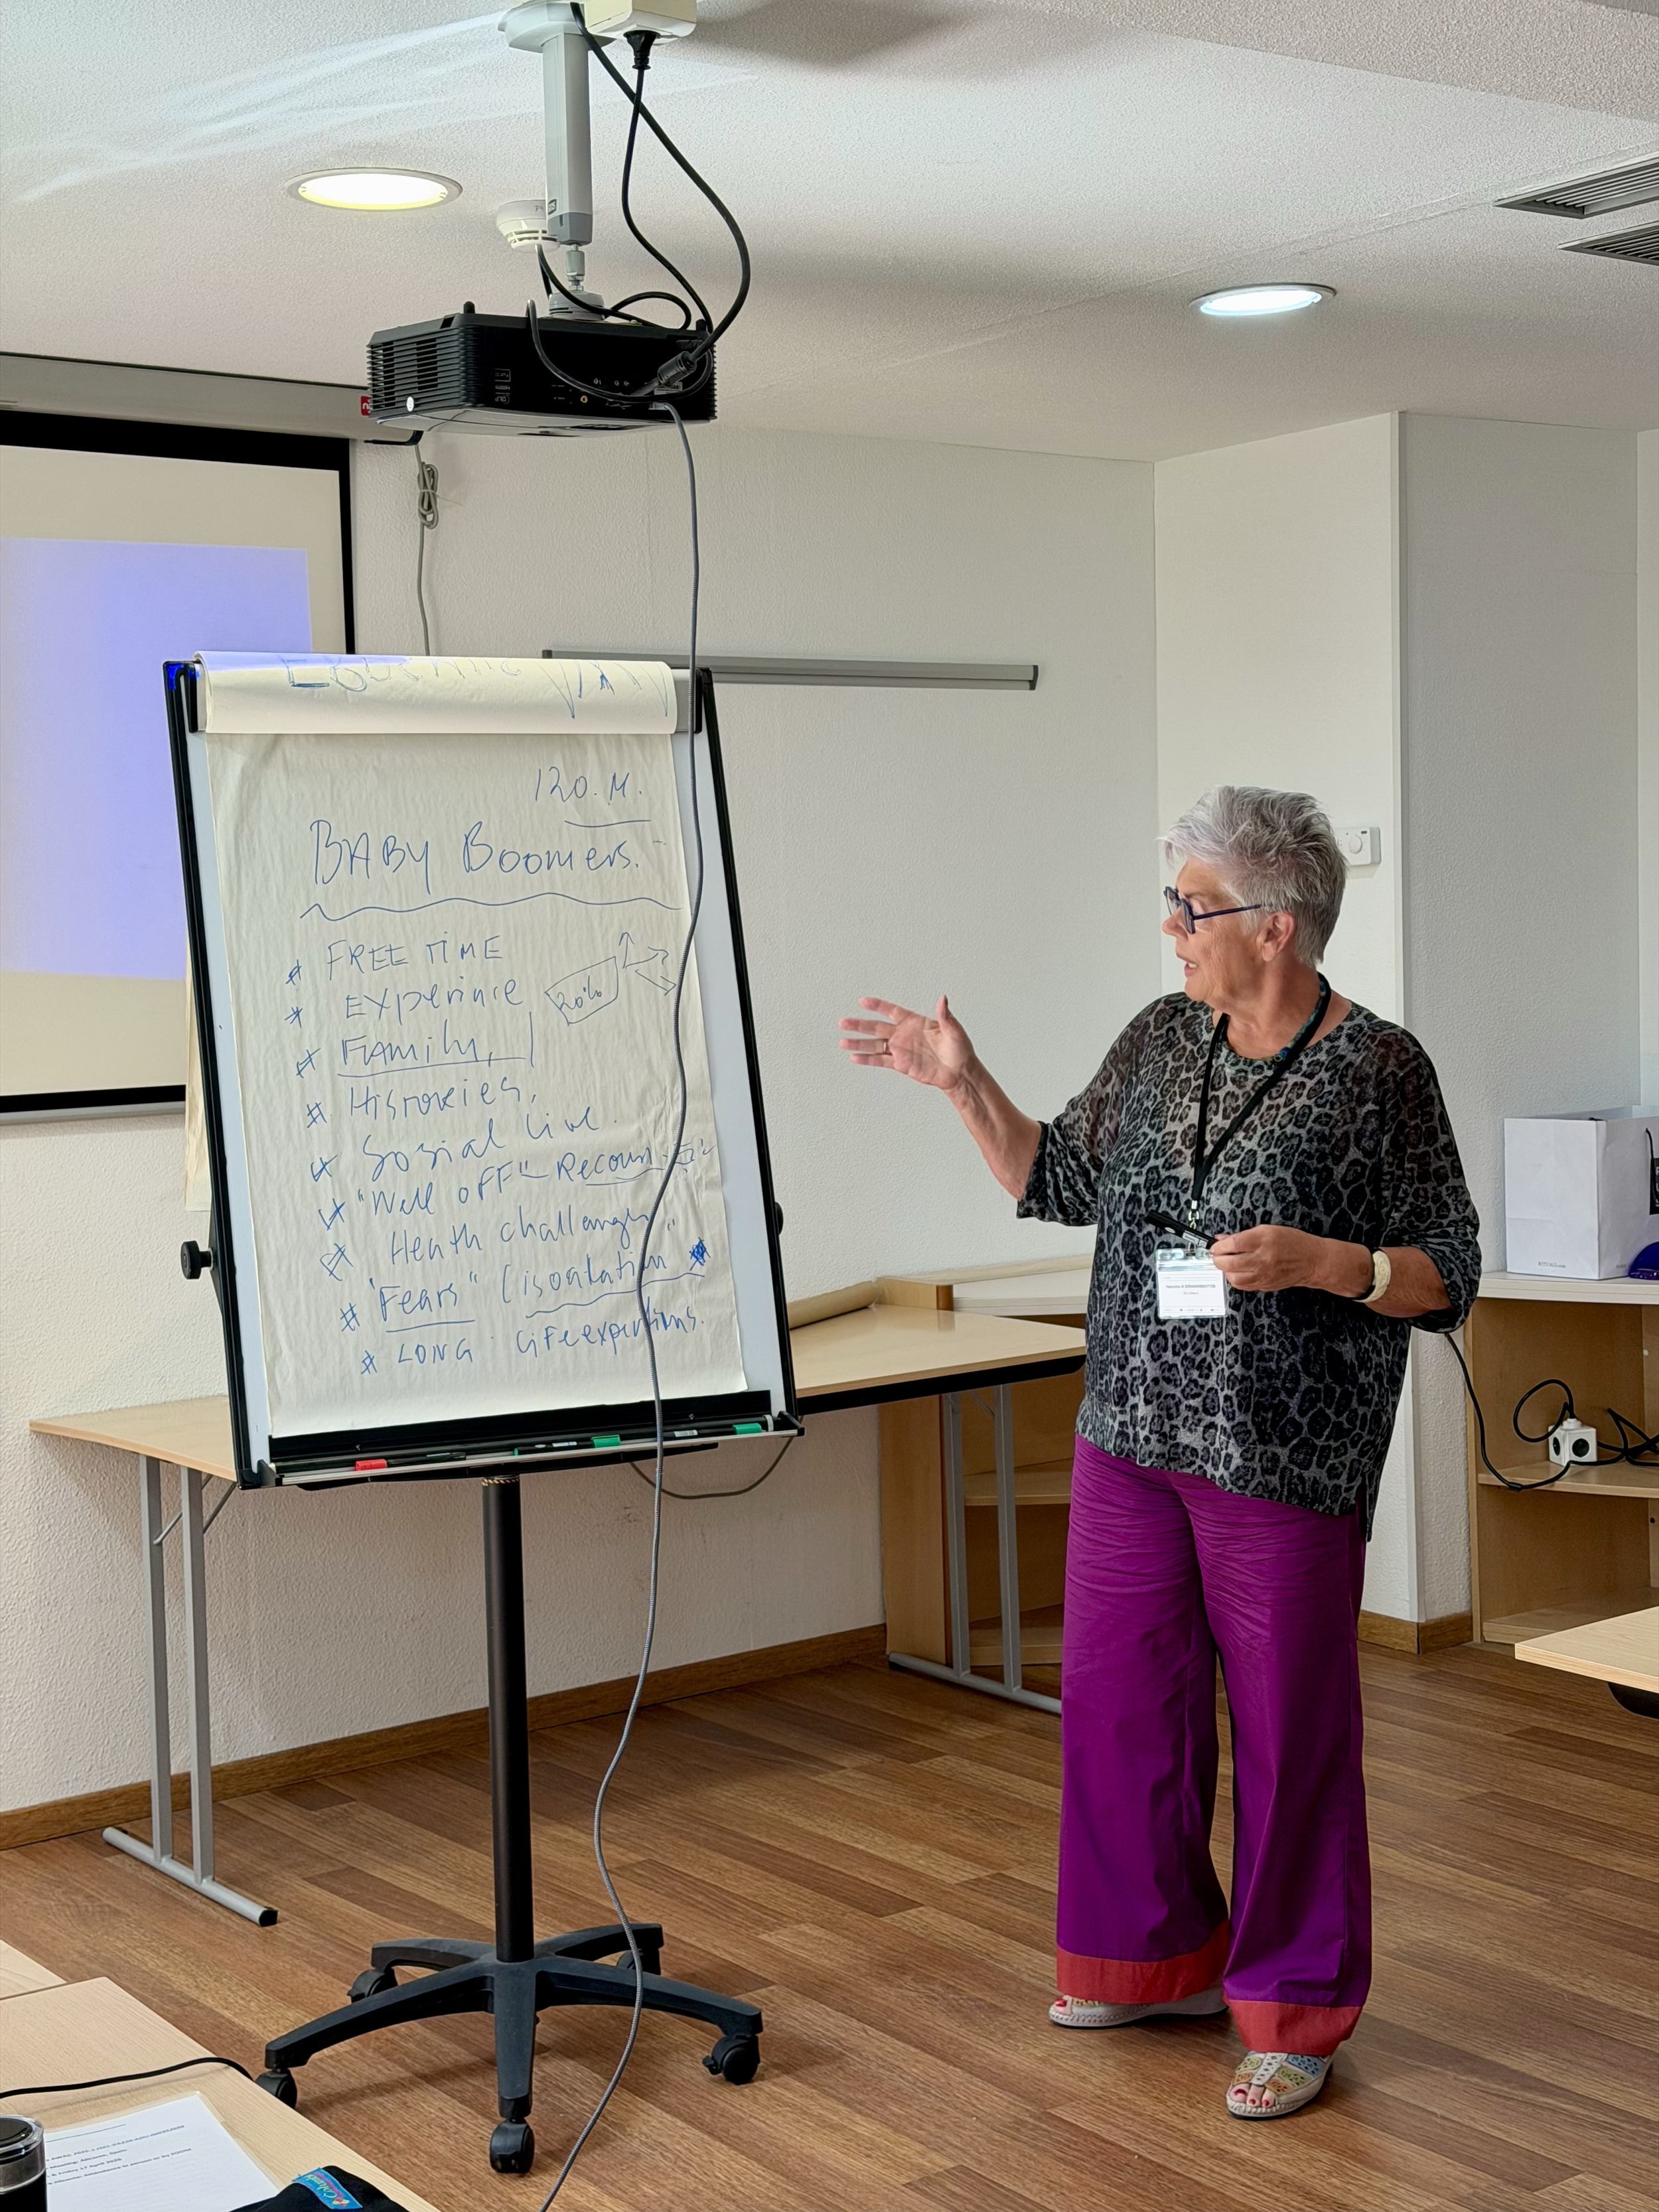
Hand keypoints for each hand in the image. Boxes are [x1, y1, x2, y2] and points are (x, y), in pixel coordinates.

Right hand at [838, 994, 975, 1094]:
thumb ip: (945, 1015)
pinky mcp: (901, 1064)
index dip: (878, 1006)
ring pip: (875, 1045)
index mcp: (915, 1022)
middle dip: (860, 1025)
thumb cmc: (959, 1049)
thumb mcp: (954, 1030)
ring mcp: (901, 1049)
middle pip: (877, 1028)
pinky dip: (867, 1059)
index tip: (863, 1002)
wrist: (959, 1073)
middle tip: (843, 1022)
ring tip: (842, 1041)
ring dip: (859, 1043)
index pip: (892, 1011)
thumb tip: (943, 999)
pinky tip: (854, 1058)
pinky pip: (880, 1060)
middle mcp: (904, 1034)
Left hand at [1209, 1226, 1363, 1294]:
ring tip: (1228, 1263)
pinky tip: (1237, 1272)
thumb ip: (1244, 1235)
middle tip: (1217, 1255)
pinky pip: (1242, 1285)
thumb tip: (1223, 1238)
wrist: (1313, 1261)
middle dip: (1217, 1259)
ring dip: (1225, 1270)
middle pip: (1229, 1263)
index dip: (1218, 1246)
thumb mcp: (1268, 1230)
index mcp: (1263, 1240)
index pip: (1232, 1244)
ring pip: (1233, 1277)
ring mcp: (1264, 1274)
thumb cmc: (1293, 1242)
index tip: (1215, 1246)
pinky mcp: (1265, 1285)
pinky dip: (1235, 1279)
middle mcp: (1263, 1258)